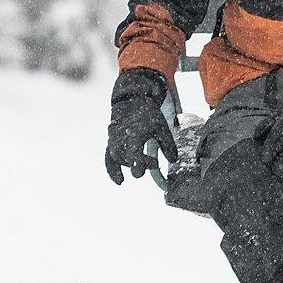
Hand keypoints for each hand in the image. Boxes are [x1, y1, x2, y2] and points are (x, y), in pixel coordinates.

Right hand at [105, 69, 178, 184]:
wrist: (132, 101)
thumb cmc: (148, 114)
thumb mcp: (161, 127)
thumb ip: (167, 144)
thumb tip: (174, 160)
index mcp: (134, 134)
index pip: (133, 154)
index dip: (140, 164)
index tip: (147, 169)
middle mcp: (120, 139)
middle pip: (127, 159)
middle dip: (141, 163)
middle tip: (154, 162)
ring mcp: (113, 141)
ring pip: (118, 159)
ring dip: (130, 164)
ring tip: (142, 167)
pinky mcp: (111, 143)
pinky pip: (108, 159)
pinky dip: (112, 170)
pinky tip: (120, 181)